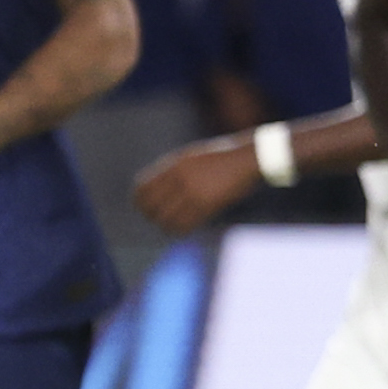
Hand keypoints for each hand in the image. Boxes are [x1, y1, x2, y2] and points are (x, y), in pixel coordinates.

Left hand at [135, 135, 261, 235]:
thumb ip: (174, 171)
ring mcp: (193, 191)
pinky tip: (182, 230)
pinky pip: (184, 224)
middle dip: (151, 215)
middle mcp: (179, 178)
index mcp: (174, 165)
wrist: (248, 158)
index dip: (139, 201)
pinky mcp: (207, 204)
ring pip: (166, 217)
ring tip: (169, 227)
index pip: (142, 188)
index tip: (144, 207)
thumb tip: (157, 189)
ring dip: (165, 225)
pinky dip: (179, 230)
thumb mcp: (193, 158)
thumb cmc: (223, 158)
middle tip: (156, 219)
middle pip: (151, 205)